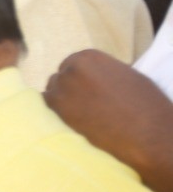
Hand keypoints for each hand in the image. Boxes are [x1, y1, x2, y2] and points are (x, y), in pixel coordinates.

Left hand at [44, 49, 172, 184]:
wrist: (147, 135)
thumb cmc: (145, 105)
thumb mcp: (125, 76)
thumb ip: (101, 72)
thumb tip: (90, 78)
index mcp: (88, 57)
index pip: (72, 65)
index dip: (79, 81)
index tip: (88, 92)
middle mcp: (70, 70)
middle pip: (59, 79)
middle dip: (68, 91)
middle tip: (84, 108)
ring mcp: (60, 90)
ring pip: (51, 95)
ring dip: (61, 105)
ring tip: (81, 119)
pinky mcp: (55, 113)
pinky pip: (44, 112)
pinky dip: (53, 118)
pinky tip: (70, 126)